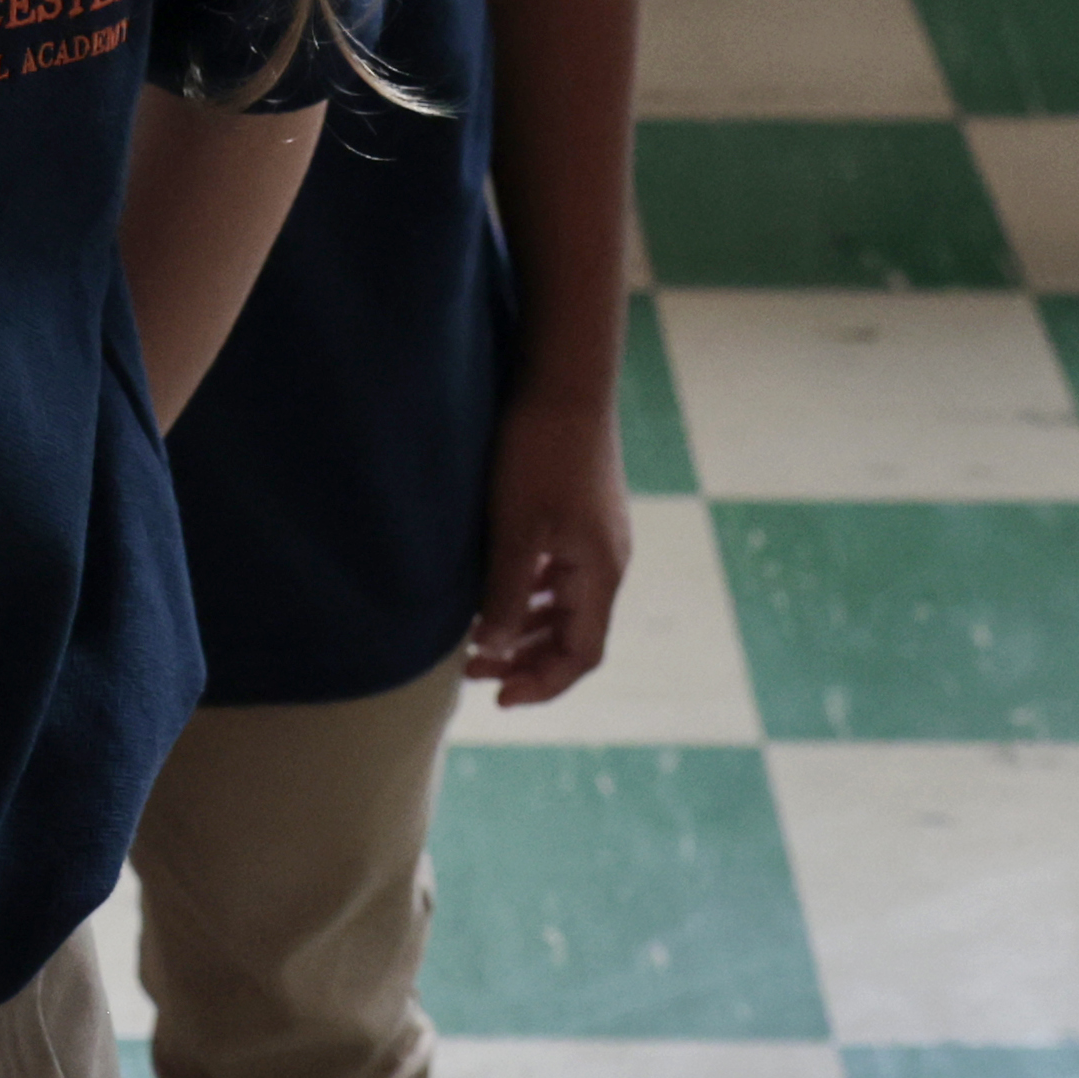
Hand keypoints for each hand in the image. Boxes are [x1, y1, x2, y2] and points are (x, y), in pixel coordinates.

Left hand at [465, 387, 631, 707]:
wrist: (564, 379)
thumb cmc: (539, 452)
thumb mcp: (515, 528)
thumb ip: (503, 594)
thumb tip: (491, 650)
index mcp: (601, 572)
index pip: (581, 654)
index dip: (542, 683)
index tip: (498, 698)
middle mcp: (607, 560)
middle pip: (571, 633)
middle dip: (523, 659)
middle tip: (470, 671)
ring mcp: (596, 536)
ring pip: (562, 604)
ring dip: (521, 627)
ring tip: (473, 638)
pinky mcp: (581, 513)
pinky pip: (558, 573)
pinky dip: (527, 593)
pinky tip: (491, 591)